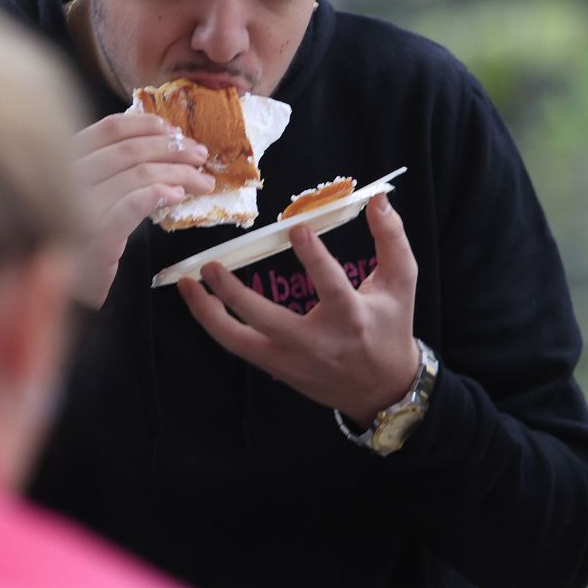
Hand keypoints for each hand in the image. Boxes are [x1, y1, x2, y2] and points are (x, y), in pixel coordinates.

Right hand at [73, 112, 216, 307]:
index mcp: (65, 161)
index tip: (174, 132)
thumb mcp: (92, 195)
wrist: (68, 293)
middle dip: (171, 149)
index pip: (108, 130)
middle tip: (200, 156)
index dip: (145, 126)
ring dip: (177, 173)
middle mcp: (66, 179)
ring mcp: (78, 208)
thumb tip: (163, 142)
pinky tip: (177, 196)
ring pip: (136, 176)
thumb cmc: (82, 240)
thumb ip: (112, 168)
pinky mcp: (94, 238)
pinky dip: (156, 195)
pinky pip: (129, 208)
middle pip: (127, 151)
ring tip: (202, 182)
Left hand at [178, 194, 421, 424]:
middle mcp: (317, 344)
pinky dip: (214, 325)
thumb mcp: (401, 283)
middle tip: (211, 265)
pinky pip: (237, 347)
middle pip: (267, 322)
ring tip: (186, 283)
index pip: (331, 288)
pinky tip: (198, 301)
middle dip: (234, 295)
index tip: (296, 229)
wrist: (382, 388)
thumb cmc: (390, 327)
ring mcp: (291, 360)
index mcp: (351, 318)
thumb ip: (392, 239)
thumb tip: (378, 199)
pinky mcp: (276, 369)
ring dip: (208, 314)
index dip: (314, 259)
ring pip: (239, 343)